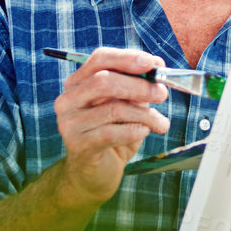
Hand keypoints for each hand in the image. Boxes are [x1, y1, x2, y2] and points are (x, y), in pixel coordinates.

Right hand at [54, 47, 170, 206]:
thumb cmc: (112, 133)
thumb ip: (135, 85)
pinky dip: (134, 131)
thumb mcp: (125, 104)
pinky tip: (144, 132)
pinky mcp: (78, 145)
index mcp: (78, 82)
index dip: (127, 58)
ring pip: (113, 109)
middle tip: (162, 93)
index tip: (153, 63)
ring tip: (160, 122)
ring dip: (144, 114)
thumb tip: (157, 67)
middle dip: (139, 85)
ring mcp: (70, 123)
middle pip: (103, 81)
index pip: (99, 59)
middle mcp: (68, 100)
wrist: (95, 172)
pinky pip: (112, 133)